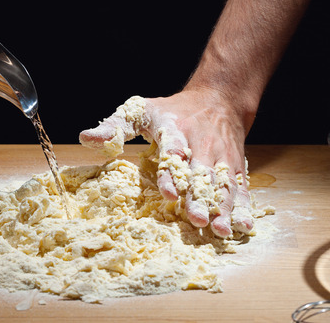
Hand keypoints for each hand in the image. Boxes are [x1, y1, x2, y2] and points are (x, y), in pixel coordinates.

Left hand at [79, 92, 254, 237]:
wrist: (219, 98)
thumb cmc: (172, 110)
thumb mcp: (139, 110)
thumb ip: (114, 127)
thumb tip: (86, 138)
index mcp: (175, 128)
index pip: (173, 150)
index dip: (171, 172)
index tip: (168, 192)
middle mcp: (201, 143)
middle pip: (200, 173)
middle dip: (199, 197)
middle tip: (196, 219)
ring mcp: (220, 156)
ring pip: (223, 184)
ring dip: (222, 208)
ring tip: (219, 230)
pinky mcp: (234, 166)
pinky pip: (240, 187)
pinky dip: (243, 207)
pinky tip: (243, 226)